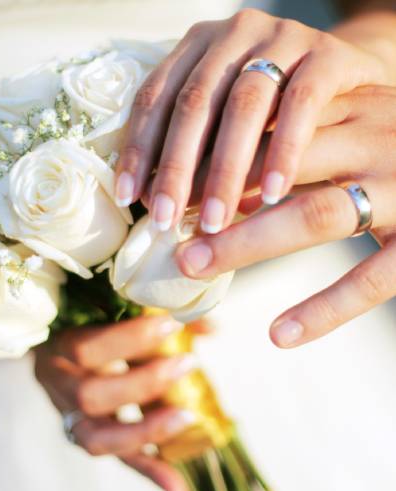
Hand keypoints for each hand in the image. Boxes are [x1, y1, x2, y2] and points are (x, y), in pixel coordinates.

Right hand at [34, 315, 196, 490]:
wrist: (60, 351)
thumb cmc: (90, 327)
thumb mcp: (109, 314)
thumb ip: (155, 316)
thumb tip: (211, 326)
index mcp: (57, 346)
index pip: (85, 349)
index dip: (129, 340)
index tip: (171, 324)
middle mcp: (58, 386)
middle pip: (91, 396)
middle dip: (144, 382)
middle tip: (187, 363)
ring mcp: (69, 417)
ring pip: (97, 438)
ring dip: (147, 430)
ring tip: (187, 417)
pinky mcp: (88, 438)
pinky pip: (116, 458)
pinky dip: (149, 469)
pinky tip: (178, 485)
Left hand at [114, 9, 388, 233]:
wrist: (345, 78)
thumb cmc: (272, 111)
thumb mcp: (226, 123)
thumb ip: (196, 150)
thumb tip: (159, 204)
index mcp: (197, 48)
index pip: (155, 98)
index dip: (139, 149)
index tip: (128, 198)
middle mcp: (233, 35)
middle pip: (193, 104)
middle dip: (175, 168)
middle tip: (165, 219)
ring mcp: (281, 38)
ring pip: (242, 105)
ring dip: (224, 170)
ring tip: (214, 222)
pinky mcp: (327, 54)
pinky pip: (301, 104)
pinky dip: (283, 152)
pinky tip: (271, 195)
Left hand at [176, 85, 395, 347]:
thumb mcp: (350, 129)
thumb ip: (297, 143)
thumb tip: (221, 174)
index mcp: (348, 110)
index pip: (264, 129)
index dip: (209, 161)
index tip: (164, 189)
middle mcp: (374, 139)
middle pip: (278, 168)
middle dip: (214, 199)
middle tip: (162, 229)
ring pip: (314, 215)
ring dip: (247, 243)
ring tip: (194, 266)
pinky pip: (373, 279)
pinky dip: (324, 309)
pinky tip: (279, 334)